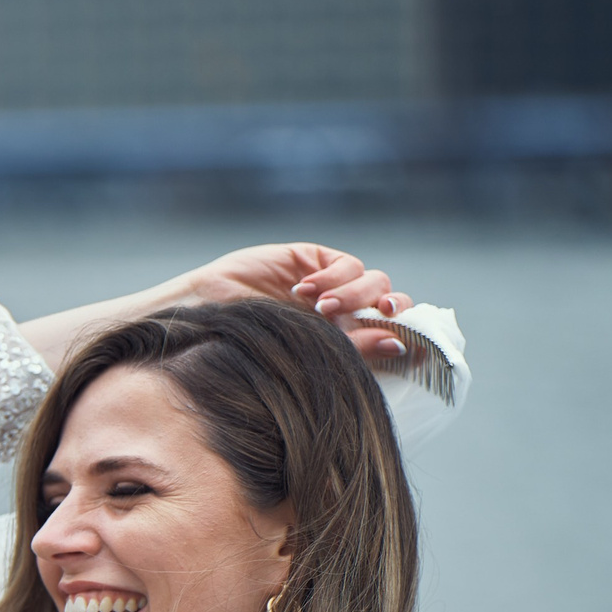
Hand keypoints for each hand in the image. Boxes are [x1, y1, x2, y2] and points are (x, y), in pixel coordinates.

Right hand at [180, 242, 412, 356]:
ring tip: (320, 308)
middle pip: (389, 300)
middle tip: (380, 314)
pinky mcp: (312, 259)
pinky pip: (343, 263)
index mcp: (346, 340)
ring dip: (353, 293)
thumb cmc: (249, 349)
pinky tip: (305, 290)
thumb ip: (352, 348)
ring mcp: (330, 284)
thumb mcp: (306, 352)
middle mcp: (343, 312)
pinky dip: (333, 276)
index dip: (406, 329)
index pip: (391, 330)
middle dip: (390, 306)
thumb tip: (400, 344)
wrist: (206, 322)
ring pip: (371, 279)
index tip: (404, 338)